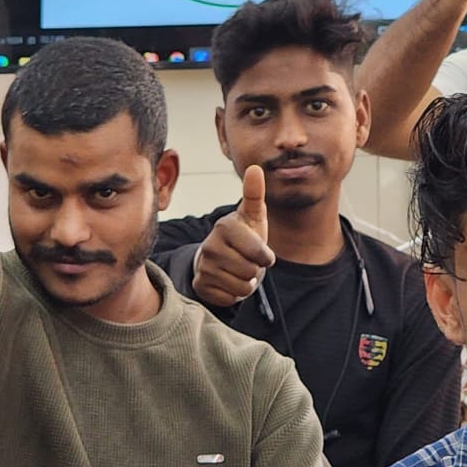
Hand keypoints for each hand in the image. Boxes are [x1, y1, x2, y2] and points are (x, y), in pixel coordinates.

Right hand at [192, 164, 275, 307]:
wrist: (221, 259)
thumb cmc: (242, 236)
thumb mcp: (252, 216)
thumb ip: (255, 194)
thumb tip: (254, 168)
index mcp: (225, 227)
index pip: (259, 253)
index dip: (265, 257)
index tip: (262, 253)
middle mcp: (210, 246)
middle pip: (251, 271)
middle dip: (255, 270)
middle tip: (246, 261)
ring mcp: (204, 266)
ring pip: (242, 286)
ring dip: (246, 282)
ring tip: (238, 270)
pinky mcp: (201, 285)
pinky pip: (229, 298)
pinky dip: (234, 294)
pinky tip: (228, 281)